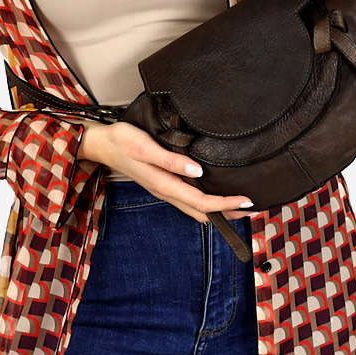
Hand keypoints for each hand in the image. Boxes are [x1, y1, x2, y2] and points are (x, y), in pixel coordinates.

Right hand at [84, 120, 256, 222]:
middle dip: (228, 213)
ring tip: (239, 206)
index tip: (246, 200)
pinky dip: (206, 203)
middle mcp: (166, 192)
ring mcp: (164, 189)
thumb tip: (198, 171)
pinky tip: (214, 195)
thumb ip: (171, 160)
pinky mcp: (163, 184)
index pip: (202, 202)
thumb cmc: (124, 141)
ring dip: (219, 210)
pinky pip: (189, 201)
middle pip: (202, 211)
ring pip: (196, 208)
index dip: (225, 204)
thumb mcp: (146, 147)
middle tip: (253, 208)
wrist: (103, 144)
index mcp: (164, 185)